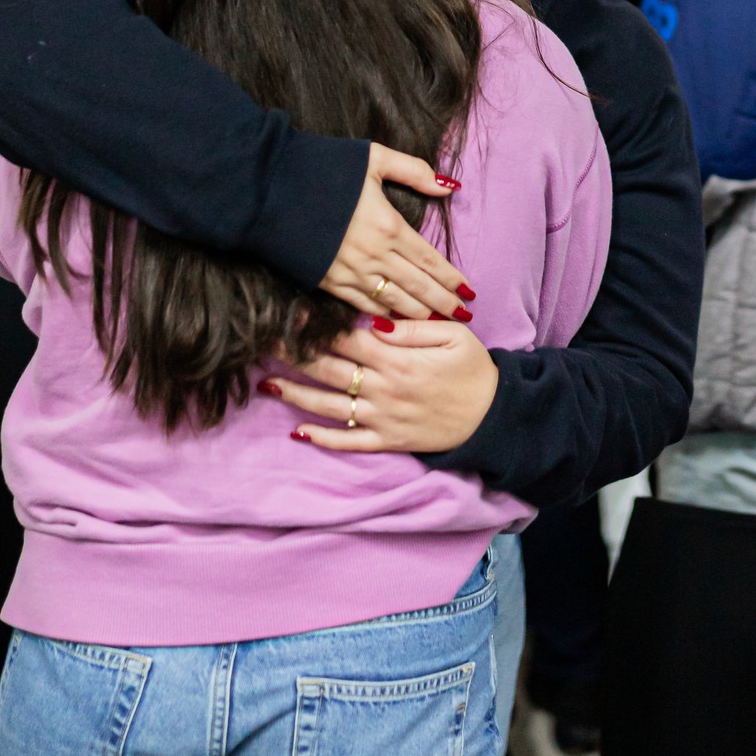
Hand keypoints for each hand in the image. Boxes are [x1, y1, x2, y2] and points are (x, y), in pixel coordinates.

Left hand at [263, 318, 498, 454]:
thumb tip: (377, 321)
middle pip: (329, 370)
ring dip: (297, 394)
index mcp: (397, 360)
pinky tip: (298, 430)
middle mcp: (384, 389)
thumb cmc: (473, 370)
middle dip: (294, 355)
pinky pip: (348, 442)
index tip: (288, 313)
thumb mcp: (452, 337)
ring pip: (330, 407)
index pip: (347, 339)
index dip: (315, 326)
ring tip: (267, 382)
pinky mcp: (387, 441)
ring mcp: (382, 418)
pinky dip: (322, 439)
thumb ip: (413, 328)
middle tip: (263, 342)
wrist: (492, 416)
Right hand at [320, 145, 473, 320]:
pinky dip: (384, 316)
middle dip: (443, 303)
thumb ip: (414, 171)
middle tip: (463, 316)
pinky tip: (395, 320)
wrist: (268, 186)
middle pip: (418, 287)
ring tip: (438, 322)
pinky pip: (363, 306)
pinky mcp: (328, 282)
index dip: (451, 279)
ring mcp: (350, 272)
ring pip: (394, 301)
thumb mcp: (374, 157)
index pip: (430, 260)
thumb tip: (449, 186)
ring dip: (418, 314)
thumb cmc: (323, 166)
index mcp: (389, 225)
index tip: (468, 292)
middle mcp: (374, 255)